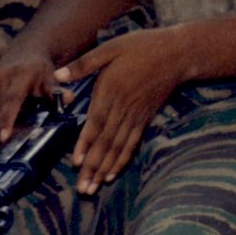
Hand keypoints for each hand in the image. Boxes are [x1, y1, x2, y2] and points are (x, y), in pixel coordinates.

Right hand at [0, 37, 61, 140]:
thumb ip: (58, 90)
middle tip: (18, 136)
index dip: (7, 119)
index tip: (4, 137)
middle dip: (5, 128)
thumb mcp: (52, 78)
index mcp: (20, 74)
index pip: (11, 99)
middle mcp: (0, 76)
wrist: (25, 52)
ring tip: (9, 130)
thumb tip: (68, 98)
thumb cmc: (41, 71)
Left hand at [59, 27, 189, 194]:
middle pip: (106, 142)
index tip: (76, 163)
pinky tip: (112, 174)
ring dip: (105, 169)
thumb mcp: (110, 48)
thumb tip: (58, 75)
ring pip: (118, 148)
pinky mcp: (145, 119)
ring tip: (93, 188)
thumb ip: (84, 64)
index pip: (96, 123)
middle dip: (93, 167)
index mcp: (111, 91)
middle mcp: (123, 108)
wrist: (176, 54)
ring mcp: (136, 116)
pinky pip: (132, 144)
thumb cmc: (141, 47)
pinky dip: (122, 160)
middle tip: (82, 188)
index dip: (85, 144)